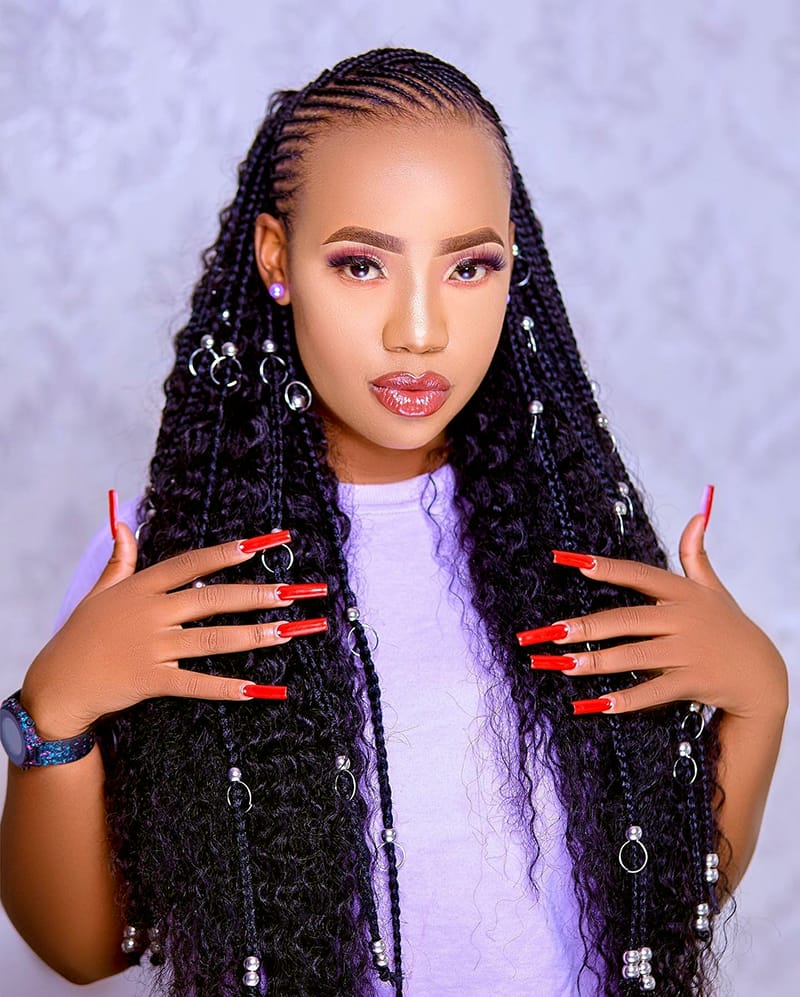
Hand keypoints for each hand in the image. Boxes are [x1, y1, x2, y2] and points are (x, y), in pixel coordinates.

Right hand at [20, 524, 327, 739]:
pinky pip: (196, 683)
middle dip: (260, 594)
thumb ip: (120, 558)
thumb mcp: (99, 591)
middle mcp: (151, 613)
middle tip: (300, 591)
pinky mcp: (150, 680)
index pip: (194, 563)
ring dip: (257, 635)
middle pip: (213, 599)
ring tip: (294, 631)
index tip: (270, 541)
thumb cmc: (82, 634)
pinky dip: (229, 687)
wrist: (56, 684)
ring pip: (213, 639)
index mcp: (143, 587)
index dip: (233, 551)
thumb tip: (123, 522)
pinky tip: (261, 688)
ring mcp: (152, 647)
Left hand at [521, 509, 787, 720]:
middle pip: (627, 620)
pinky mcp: (693, 682)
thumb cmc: (728, 626)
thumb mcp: (713, 588)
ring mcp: (688, 652)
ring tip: (562, 666)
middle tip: (550, 632)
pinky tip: (597, 704)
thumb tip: (698, 514)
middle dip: (586, 626)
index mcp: (682, 593)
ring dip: (597, 662)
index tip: (571, 562)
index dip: (607, 568)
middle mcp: (683, 620)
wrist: (763, 675)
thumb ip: (696, 554)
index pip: (639, 575)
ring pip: (634, 656)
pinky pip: (654, 691)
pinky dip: (626, 699)